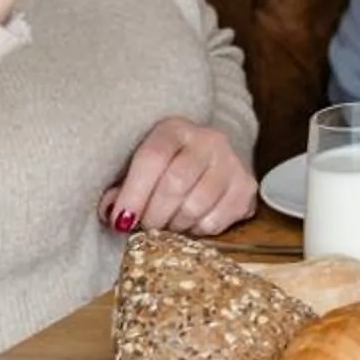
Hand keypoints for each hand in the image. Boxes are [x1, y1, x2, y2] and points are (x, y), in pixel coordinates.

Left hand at [101, 116, 258, 236]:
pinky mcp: (247, 188)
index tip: (120, 220)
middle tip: (144, 227)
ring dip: (174, 225)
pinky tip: (189, 223)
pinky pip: (216, 221)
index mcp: (175, 129)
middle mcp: (209, 140)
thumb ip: (122, 186)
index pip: (152, 158)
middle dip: (153, 214)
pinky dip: (196, 230)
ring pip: (196, 206)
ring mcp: (232, 163)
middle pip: (176, 184)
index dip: (133, 194)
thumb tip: (111, 214)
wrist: (209, 156)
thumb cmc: (166, 165)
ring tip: (166, 224)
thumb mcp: (140, 165)